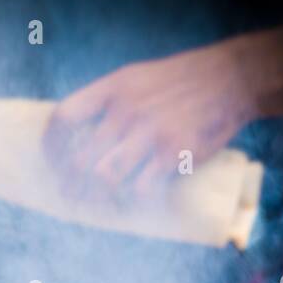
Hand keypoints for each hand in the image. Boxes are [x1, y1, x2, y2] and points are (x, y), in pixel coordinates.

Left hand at [44, 39, 257, 202]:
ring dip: (95, 198)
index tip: (53, 161)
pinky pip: (141, 189)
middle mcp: (127, 110)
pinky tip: (131, 203)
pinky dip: (132, 202)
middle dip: (70, 184)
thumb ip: (107, 103)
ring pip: (104, 179)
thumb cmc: (178, 83)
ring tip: (94, 204)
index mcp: (112, 89)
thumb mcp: (136, 78)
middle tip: (71, 194)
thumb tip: (77, 137)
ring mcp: (150, 133)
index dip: (52, 146)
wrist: (231, 78)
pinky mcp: (174, 153)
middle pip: (79, 159)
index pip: (64, 118)